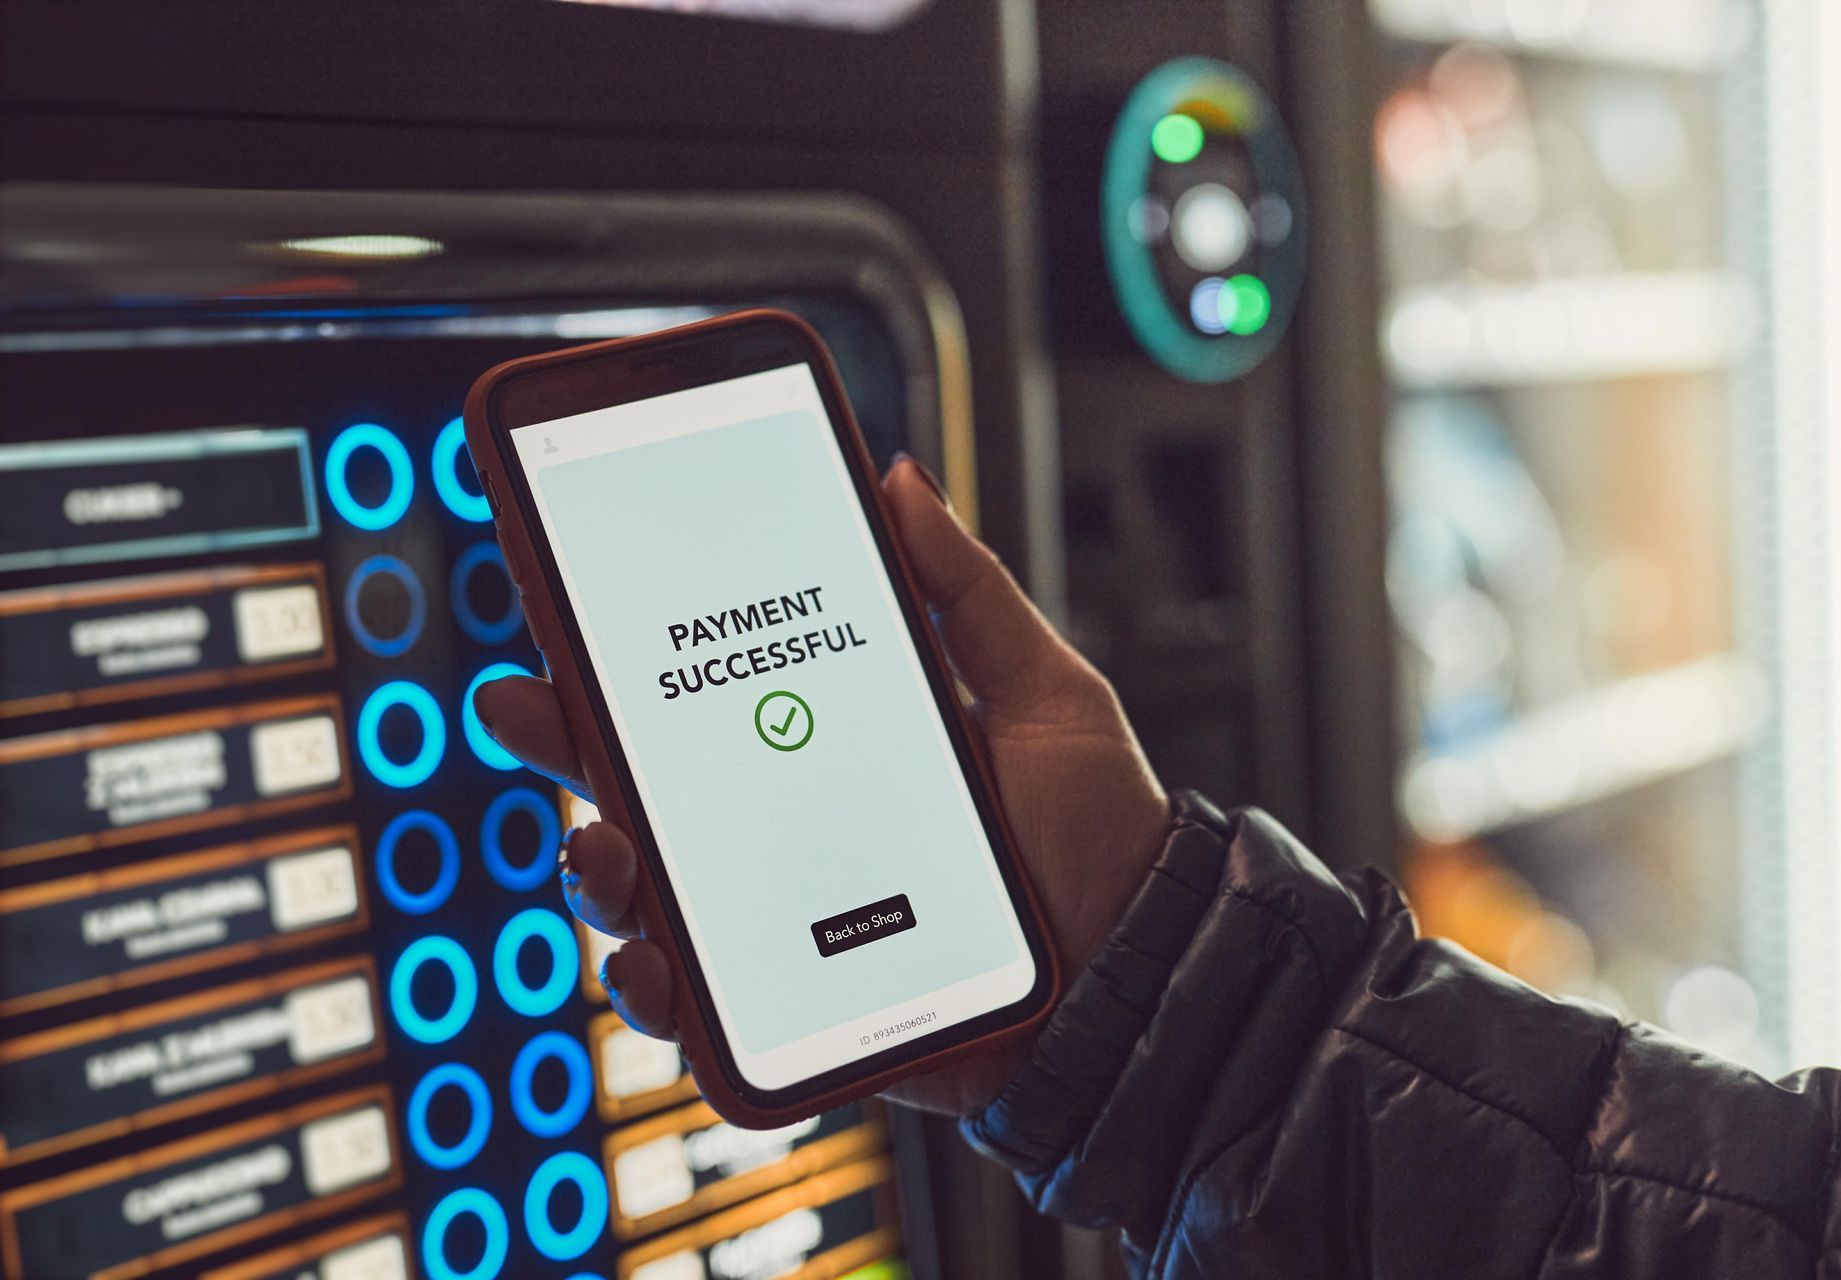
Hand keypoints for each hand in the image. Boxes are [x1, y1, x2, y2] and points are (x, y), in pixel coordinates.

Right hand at [475, 455, 1168, 1115]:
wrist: (1140, 968)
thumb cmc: (1097, 830)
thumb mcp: (1043, 687)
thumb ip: (965, 590)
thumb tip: (899, 478)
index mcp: (831, 743)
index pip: (709, 690)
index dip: (629, 652)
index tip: (568, 596)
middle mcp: (791, 827)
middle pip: (648, 784)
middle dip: (567, 743)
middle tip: (524, 704)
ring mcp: (785, 919)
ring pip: (650, 895)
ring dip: (596, 868)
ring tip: (602, 848)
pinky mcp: (799, 1006)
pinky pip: (701, 1005)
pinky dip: (655, 988)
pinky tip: (653, 960)